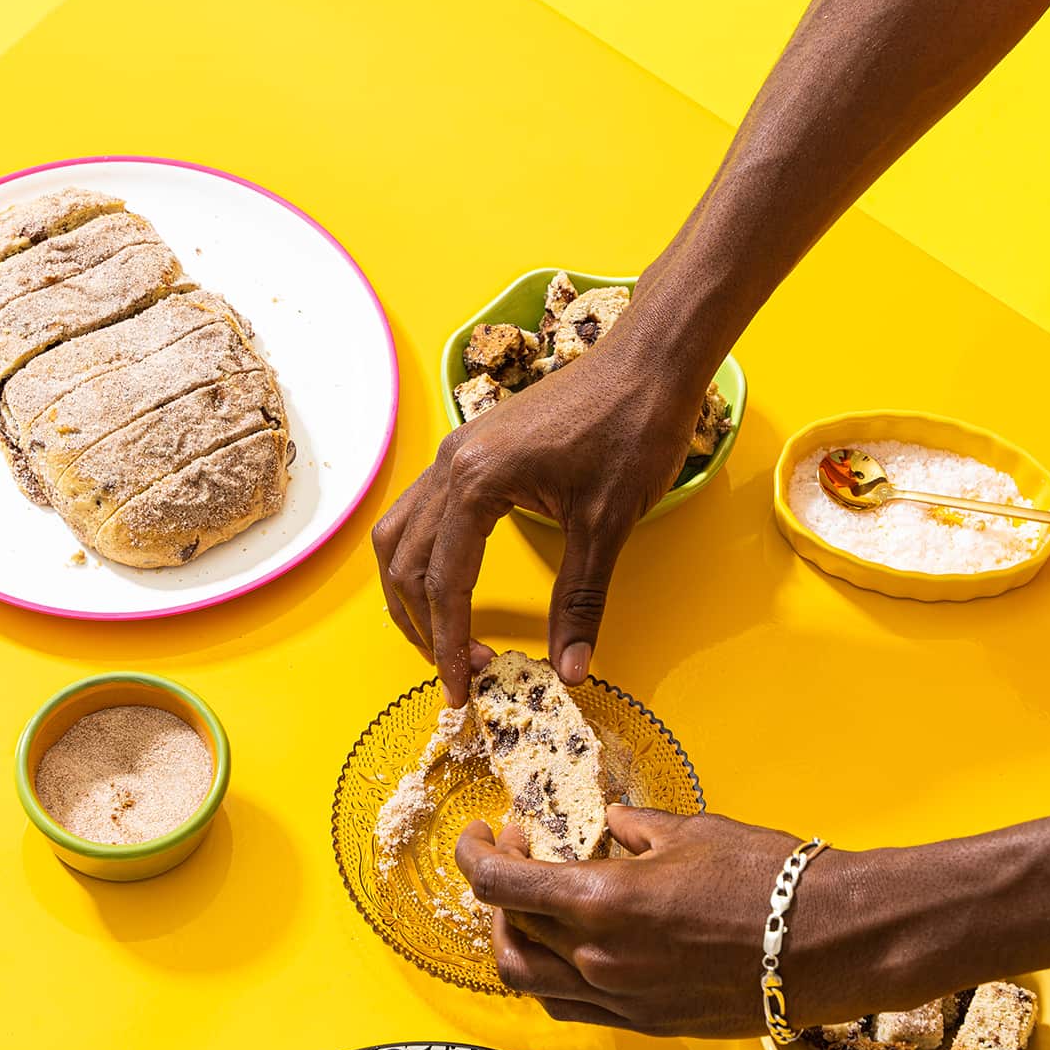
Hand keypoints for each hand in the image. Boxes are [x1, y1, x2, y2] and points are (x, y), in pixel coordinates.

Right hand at [372, 335, 698, 704]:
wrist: (649, 361)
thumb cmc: (632, 428)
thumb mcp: (607, 525)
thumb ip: (580, 601)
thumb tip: (569, 670)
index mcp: (476, 481)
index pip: (444, 583)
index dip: (449, 643)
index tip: (462, 688)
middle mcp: (451, 463)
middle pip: (405, 562)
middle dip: (423, 626)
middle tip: (457, 671)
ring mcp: (456, 450)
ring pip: (400, 533)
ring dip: (410, 590)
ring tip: (438, 636)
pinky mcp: (471, 446)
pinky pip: (420, 509)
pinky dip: (422, 553)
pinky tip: (445, 579)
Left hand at [455, 805, 817, 1036]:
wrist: (830, 943)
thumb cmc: (769, 880)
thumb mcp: (691, 830)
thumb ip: (634, 827)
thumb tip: (609, 821)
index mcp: (603, 902)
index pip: (499, 886)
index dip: (474, 855)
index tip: (482, 834)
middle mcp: (600, 960)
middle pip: (507, 934)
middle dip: (499, 891)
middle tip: (522, 854)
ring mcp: (622, 1000)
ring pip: (530, 981)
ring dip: (520, 939)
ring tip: (542, 905)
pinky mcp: (647, 1023)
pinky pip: (572, 1006)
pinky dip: (554, 975)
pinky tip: (577, 945)